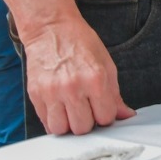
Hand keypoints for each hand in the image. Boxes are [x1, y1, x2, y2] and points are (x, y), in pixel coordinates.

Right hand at [21, 15, 136, 135]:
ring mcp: (51, 93)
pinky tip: (60, 109)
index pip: (105, 117)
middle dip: (88, 122)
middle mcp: (72, 88)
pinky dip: (54, 120)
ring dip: (68, 125)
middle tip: (87, 110)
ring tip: (72, 111)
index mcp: (95, 79)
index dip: (105, 116)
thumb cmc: (81, 44)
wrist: (52, 30)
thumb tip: (125, 115)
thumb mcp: (106, 65)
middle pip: (83, 128)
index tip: (102, 110)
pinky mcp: (35, 95)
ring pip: (61, 130)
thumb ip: (115, 94)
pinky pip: (45, 122)